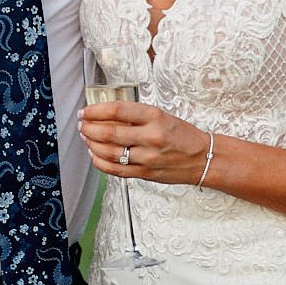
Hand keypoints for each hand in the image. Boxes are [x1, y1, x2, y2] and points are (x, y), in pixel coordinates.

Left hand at [80, 98, 210, 184]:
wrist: (202, 158)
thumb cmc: (182, 135)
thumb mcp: (161, 116)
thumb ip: (135, 117)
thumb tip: (105, 116)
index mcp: (154, 117)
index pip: (117, 111)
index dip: (95, 111)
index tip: (85, 111)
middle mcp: (150, 137)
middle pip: (109, 133)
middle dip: (89, 128)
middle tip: (83, 125)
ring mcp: (147, 158)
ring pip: (109, 152)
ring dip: (92, 144)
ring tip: (86, 138)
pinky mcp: (145, 173)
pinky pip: (115, 170)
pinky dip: (100, 162)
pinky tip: (95, 155)